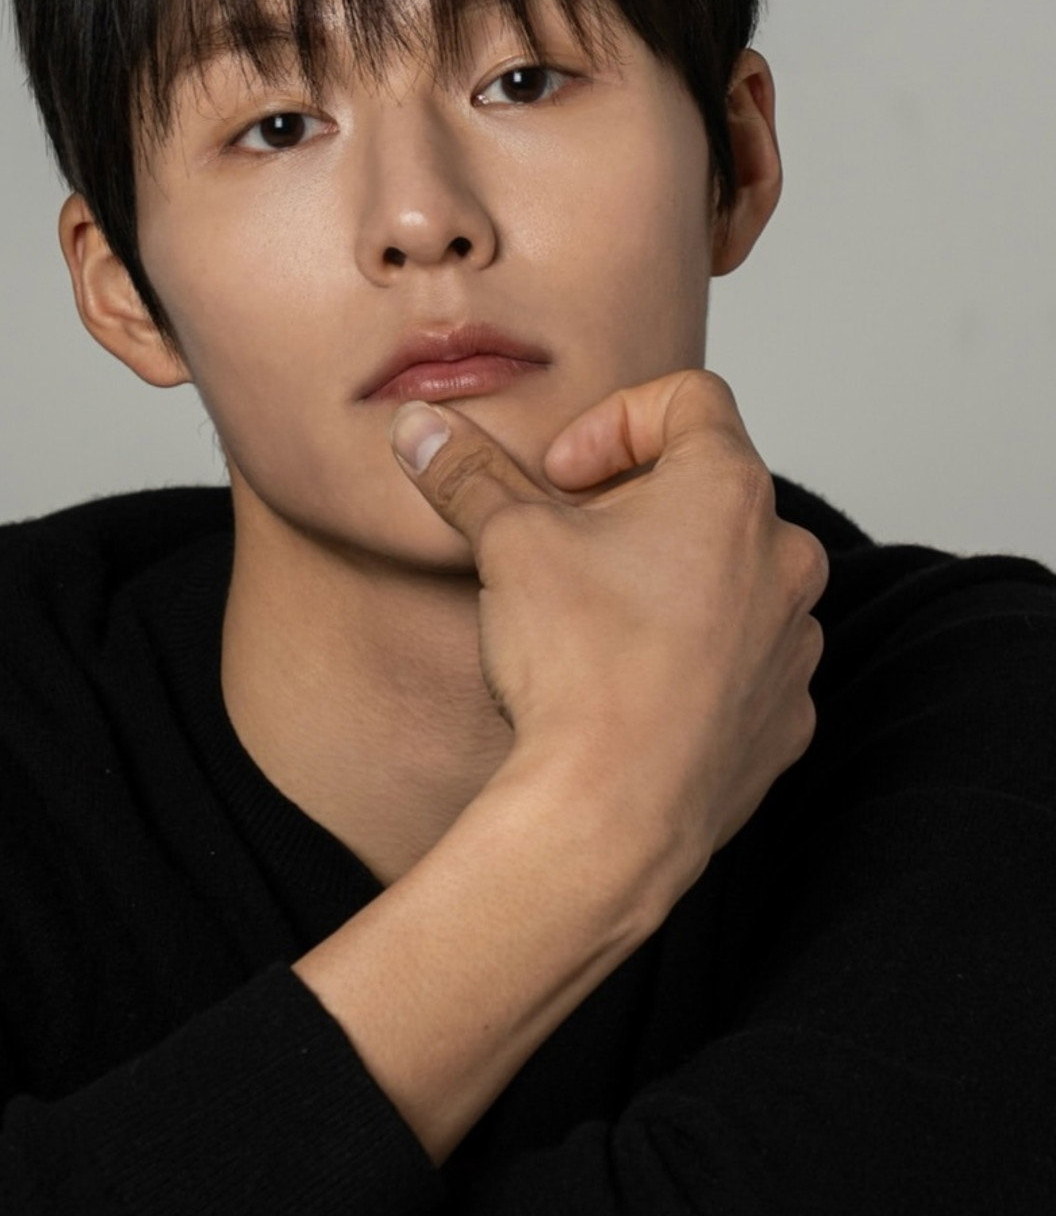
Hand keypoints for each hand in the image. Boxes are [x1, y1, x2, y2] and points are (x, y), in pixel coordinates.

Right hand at [389, 367, 828, 916]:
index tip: (561, 475)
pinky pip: (745, 663)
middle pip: (711, 492)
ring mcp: (795, 644)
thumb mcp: (507, 543)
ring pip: (736, 579)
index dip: (612, 421)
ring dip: (672, 582)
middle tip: (567, 548)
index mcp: (729, 491)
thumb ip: (468, 473)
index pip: (688, 400)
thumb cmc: (578, 667)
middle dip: (635, 506)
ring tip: (598, 624)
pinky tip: (632, 689)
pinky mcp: (787, 718)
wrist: (612, 814)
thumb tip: (421, 427)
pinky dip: (696, 659)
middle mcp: (786, 558)